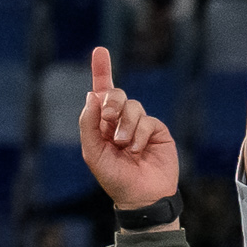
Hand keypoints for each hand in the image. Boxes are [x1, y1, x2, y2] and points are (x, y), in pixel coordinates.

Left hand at [70, 47, 176, 210]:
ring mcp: (140, 125)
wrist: (140, 196)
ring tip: (124, 146)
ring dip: (125, 125)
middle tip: (108, 120)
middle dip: (111, 103)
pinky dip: (139, 134)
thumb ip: (89, 123)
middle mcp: (121, 120)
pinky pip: (147, 120)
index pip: (101, 92)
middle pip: (116, 94)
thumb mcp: (92, 151)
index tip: (100, 50)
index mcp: (102, 123)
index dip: (102, 70)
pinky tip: (137, 150)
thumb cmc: (114, 177)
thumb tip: (92, 95)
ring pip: (132, 106)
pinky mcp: (157, 132)